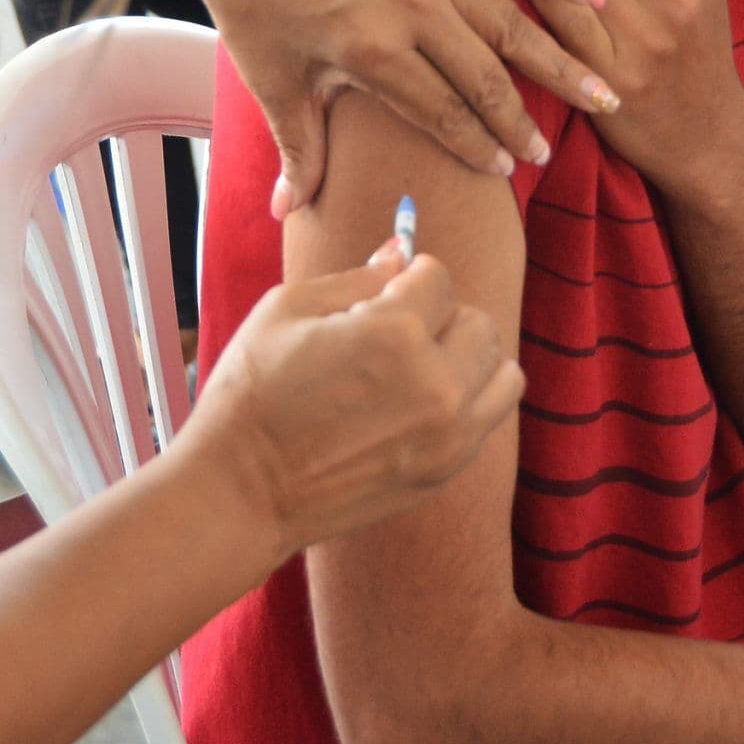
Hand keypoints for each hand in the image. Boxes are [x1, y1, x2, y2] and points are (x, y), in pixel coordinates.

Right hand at [181, 242, 522, 557]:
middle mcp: (435, 384)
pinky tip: (419, 405)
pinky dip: (468, 400)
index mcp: (393, 333)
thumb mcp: (288, 310)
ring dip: (467, 359)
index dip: (406, 280)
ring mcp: (448, 435)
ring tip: (419, 369)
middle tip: (395, 335)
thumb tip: (401, 253)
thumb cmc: (252, 393)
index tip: (380, 298)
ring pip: (502, 370)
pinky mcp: (446, 471)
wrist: (242, 491)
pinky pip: (490, 415)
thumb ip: (357, 278)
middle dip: (441, 317)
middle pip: (478, 321)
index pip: (438, 277)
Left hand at [185, 0, 615, 216]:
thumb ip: (298, 147)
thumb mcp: (274, 81)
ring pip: (509, 21)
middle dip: (521, 121)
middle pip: (487, 77)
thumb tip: (288, 215)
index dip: (478, 146)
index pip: (444, 113)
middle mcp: (412, 6)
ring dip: (557, 60)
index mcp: (373, 52)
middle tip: (549, 152)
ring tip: (599, 91)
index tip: (507, 171)